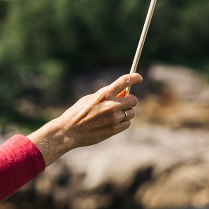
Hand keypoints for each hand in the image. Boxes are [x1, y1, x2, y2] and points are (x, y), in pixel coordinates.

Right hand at [27, 73, 142, 165]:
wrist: (69, 131)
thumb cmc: (78, 112)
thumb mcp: (91, 98)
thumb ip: (107, 95)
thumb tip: (124, 93)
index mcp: (104, 94)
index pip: (125, 81)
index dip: (135, 77)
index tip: (139, 78)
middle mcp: (111, 105)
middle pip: (133, 100)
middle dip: (130, 101)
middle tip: (123, 103)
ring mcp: (113, 118)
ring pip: (131, 113)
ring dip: (126, 113)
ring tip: (114, 115)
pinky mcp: (114, 130)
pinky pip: (127, 124)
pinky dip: (123, 123)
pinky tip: (113, 123)